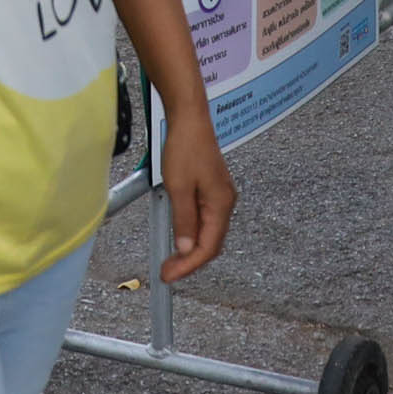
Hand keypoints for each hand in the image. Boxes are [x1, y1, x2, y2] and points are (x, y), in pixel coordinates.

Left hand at [154, 109, 236, 281]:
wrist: (189, 118)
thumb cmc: (185, 147)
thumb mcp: (179, 188)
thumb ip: (184, 221)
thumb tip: (187, 249)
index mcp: (221, 204)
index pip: (208, 247)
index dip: (189, 265)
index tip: (170, 275)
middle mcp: (225, 202)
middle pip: (210, 243)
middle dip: (189, 261)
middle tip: (167, 271)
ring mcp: (219, 195)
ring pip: (207, 232)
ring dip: (189, 248)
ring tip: (170, 258)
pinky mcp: (211, 189)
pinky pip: (203, 218)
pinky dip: (191, 231)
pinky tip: (178, 236)